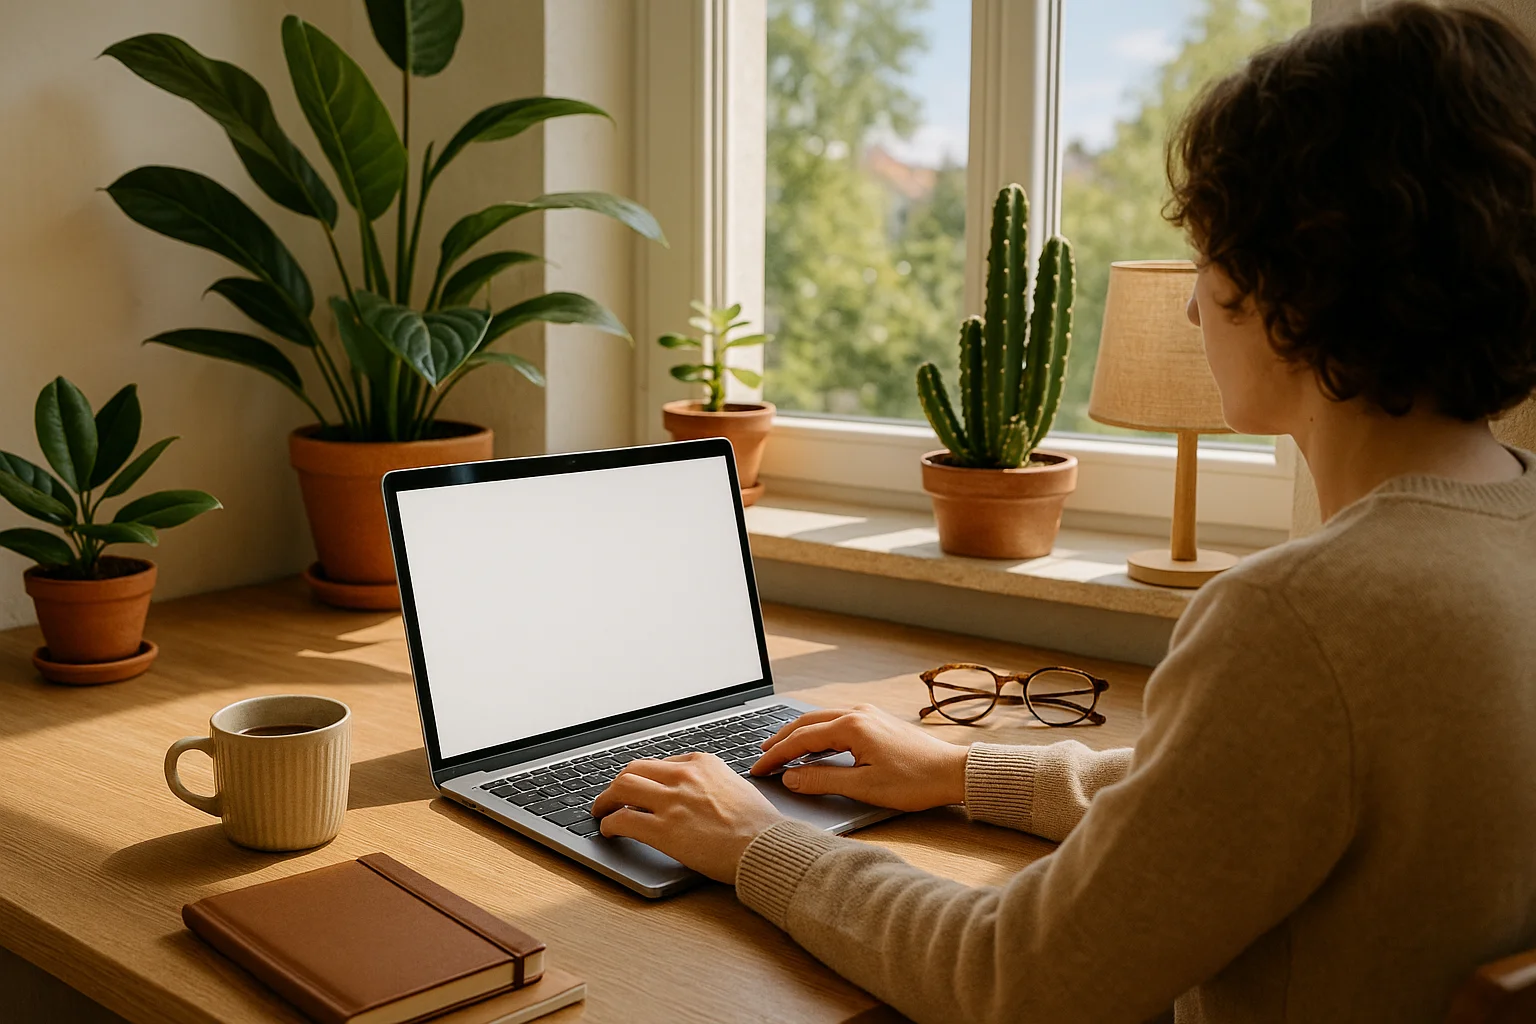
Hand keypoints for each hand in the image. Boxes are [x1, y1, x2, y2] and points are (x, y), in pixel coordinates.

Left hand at [590, 753, 786, 883]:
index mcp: (702, 763)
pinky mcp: (663, 829)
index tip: (640, 787)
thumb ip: (711, 783)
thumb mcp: (736, 786)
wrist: (766, 846)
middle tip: (611, 796)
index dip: (646, 777)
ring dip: (606, 799)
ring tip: (602, 810)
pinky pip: (623, 820)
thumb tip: (696, 793)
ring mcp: (671, 802)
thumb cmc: (759, 824)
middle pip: (634, 769)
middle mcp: (684, 776)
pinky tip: (609, 830)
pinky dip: (610, 824)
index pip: (661, 762)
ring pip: (622, 788)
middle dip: (618, 783)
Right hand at [751, 704, 969, 811]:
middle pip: (806, 722)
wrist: (953, 772)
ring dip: (798, 733)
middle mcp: (857, 713)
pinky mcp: (877, 720)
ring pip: (821, 718)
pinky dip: (817, 731)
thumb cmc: (914, 781)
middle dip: (780, 739)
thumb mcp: (864, 787)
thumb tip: (790, 777)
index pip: (800, 739)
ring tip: (780, 748)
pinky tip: (813, 743)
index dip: (775, 755)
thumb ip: (822, 780)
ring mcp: (868, 713)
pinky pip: (836, 720)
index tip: (758, 769)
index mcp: (851, 726)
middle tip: (760, 756)